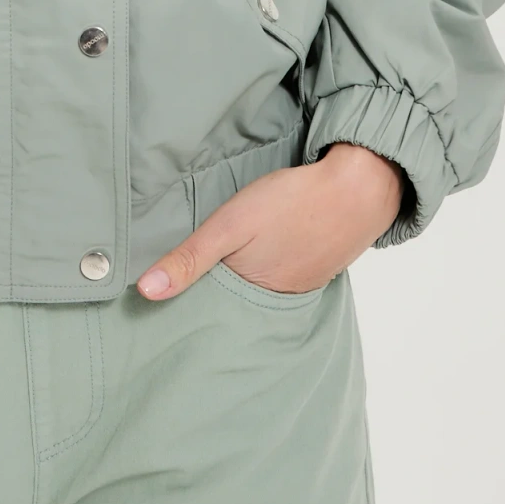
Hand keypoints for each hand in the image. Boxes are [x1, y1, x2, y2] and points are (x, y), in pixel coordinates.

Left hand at [136, 144, 405, 299]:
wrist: (360, 186)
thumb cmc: (291, 202)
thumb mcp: (230, 224)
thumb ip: (190, 258)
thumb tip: (144, 292)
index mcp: (255, 296)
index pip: (213, 316)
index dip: (189, 314)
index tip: (160, 317)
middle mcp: (279, 301)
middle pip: (236, 308)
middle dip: (213, 303)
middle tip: (183, 300)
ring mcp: (301, 284)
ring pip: (259, 293)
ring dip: (241, 287)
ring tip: (213, 281)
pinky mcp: (316, 267)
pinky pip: (282, 278)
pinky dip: (266, 272)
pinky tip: (258, 258)